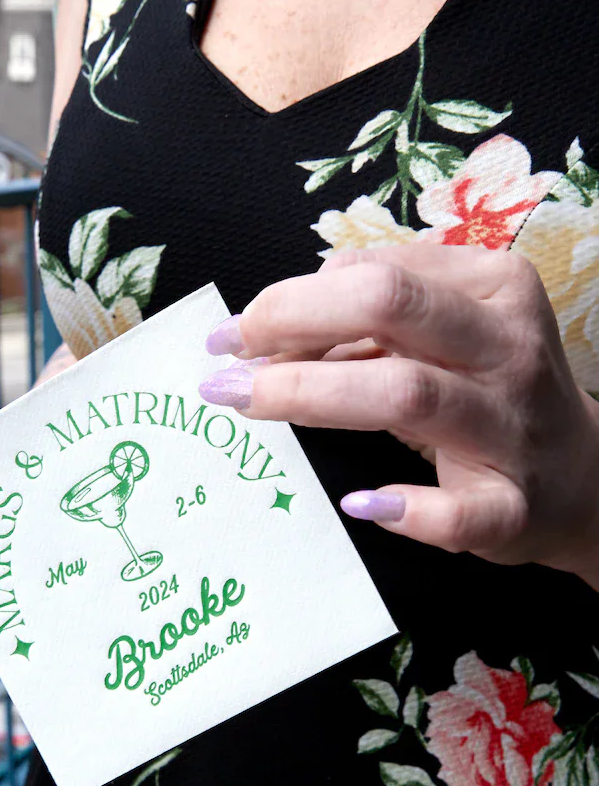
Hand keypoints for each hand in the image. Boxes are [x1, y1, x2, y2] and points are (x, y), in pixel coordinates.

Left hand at [199, 243, 598, 585]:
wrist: (582, 478)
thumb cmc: (488, 391)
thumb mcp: (442, 333)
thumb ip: (367, 320)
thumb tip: (271, 321)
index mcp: (491, 287)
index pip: (375, 273)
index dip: (290, 299)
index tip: (235, 333)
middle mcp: (506, 346)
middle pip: (388, 307)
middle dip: (290, 324)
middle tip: (223, 360)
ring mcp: (513, 425)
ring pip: (406, 392)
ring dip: (310, 395)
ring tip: (245, 403)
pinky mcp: (513, 506)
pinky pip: (459, 512)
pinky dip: (407, 509)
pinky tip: (360, 501)